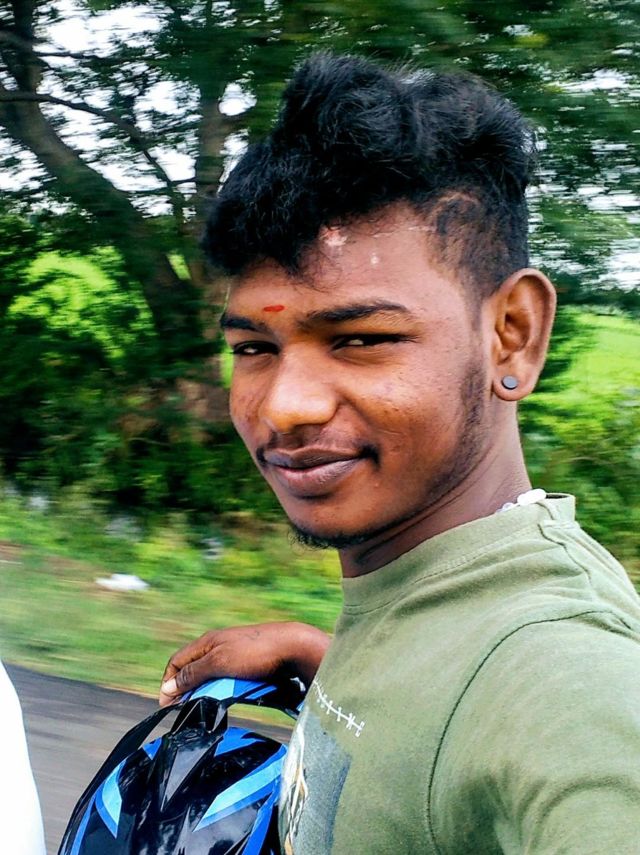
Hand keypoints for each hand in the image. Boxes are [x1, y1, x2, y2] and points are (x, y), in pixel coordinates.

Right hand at [159, 621, 329, 706]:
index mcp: (207, 642)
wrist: (294, 647)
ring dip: (202, 691)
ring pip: (209, 676)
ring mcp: (234, 655)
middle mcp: (218, 646)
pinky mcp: (248, 664)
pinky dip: (219, 691)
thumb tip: (169, 685)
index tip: (166, 706)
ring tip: (202, 709)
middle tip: (182, 712)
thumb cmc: (256, 652)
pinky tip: (224, 701)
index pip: (176, 662)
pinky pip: (226, 679)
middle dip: (183, 689)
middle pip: (191, 669)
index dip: (168, 683)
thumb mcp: (220, 662)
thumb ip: (194, 673)